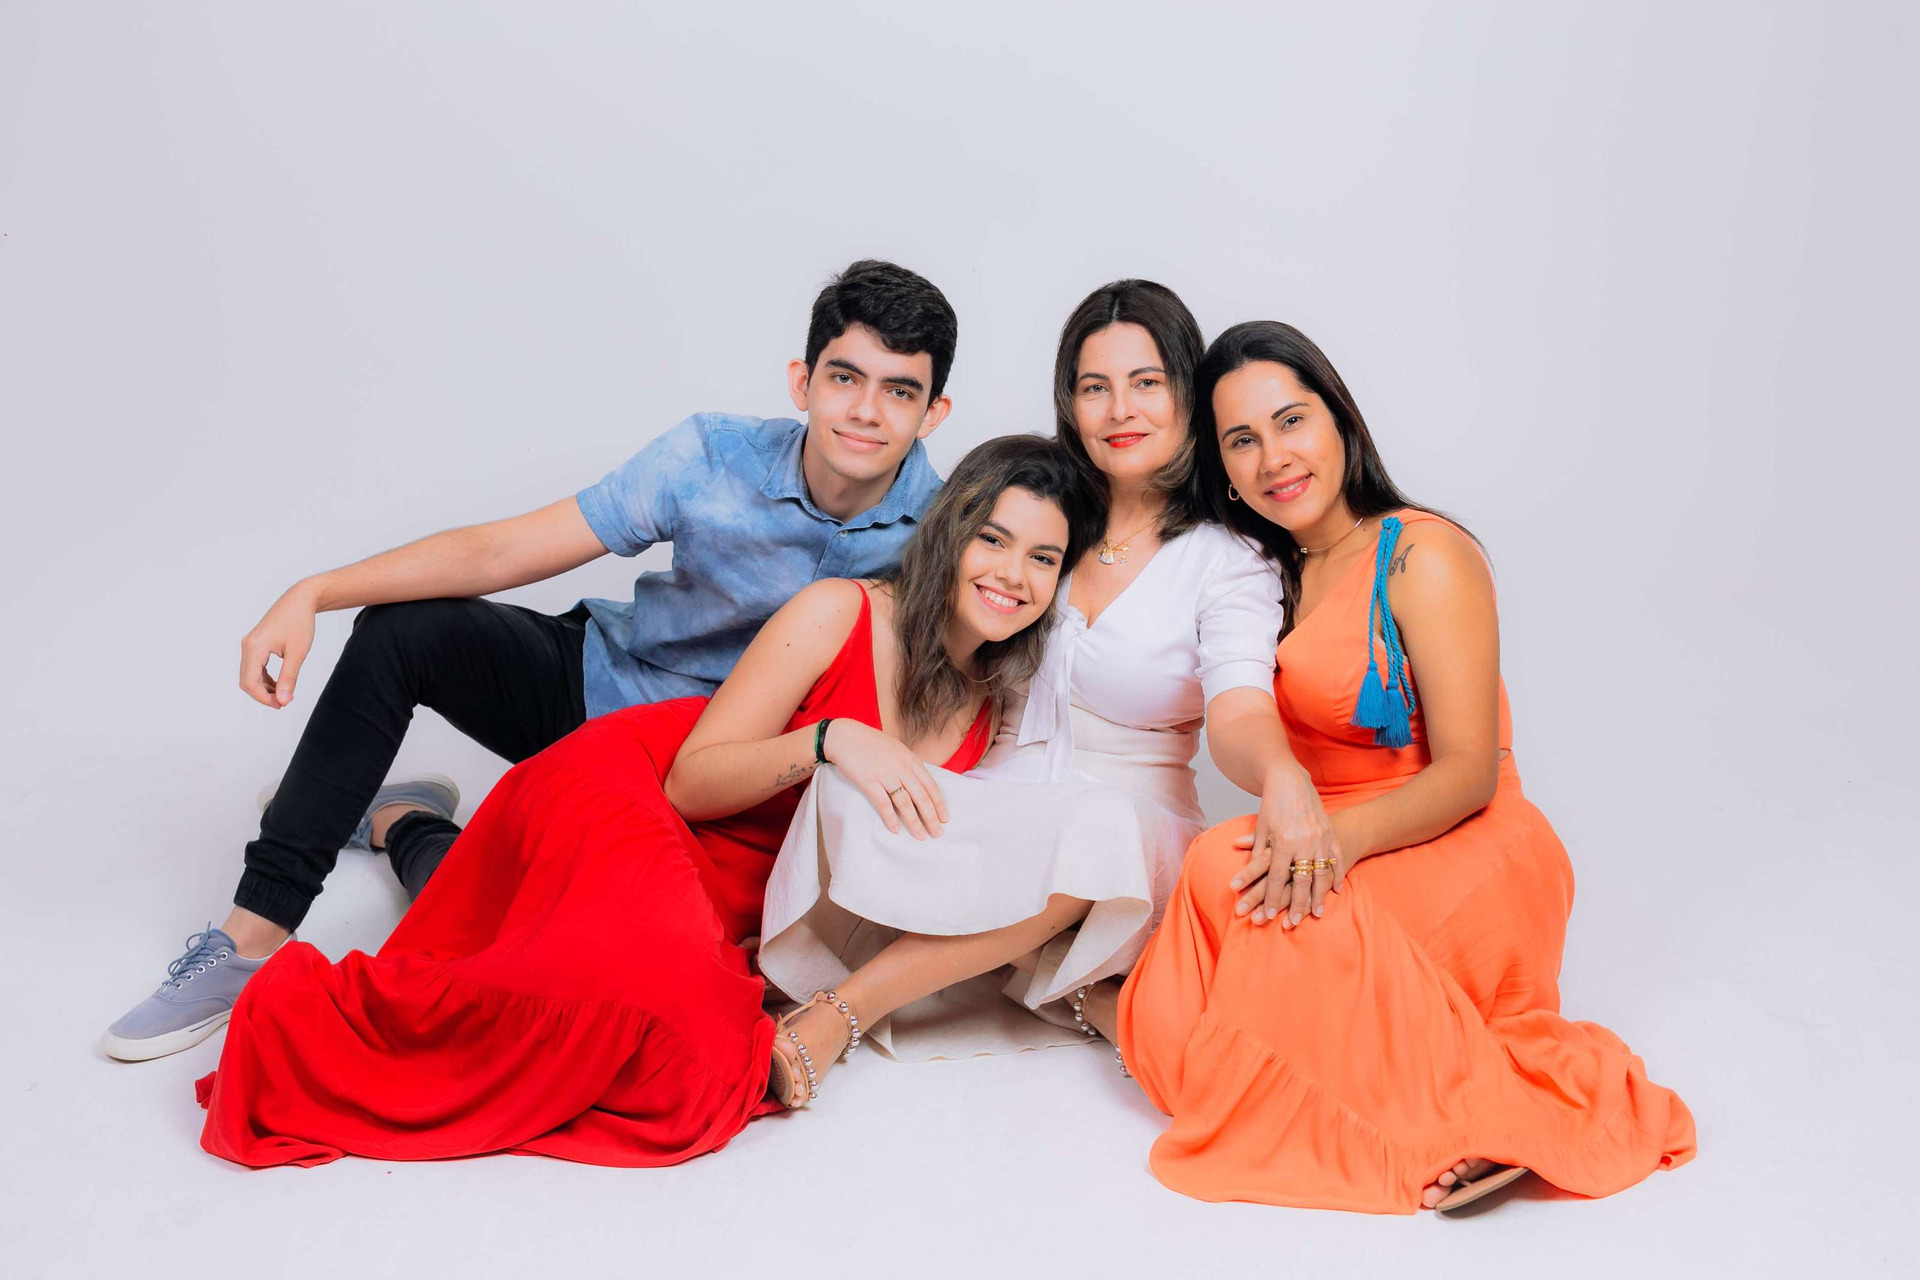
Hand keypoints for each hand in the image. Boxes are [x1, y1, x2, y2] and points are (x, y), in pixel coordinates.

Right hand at [239, 582, 318, 707]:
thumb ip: (289, 678)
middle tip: (284, 702)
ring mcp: (249, 644)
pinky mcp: (254, 644)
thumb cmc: (300, 623)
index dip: (263, 698)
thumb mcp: (298, 653)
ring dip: (264, 687)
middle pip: (246, 680)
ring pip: (249, 675)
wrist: (300, 600)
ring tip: (284, 694)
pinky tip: (279, 683)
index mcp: (254, 647)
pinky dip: (264, 678)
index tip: (282, 705)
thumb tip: (283, 701)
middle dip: (263, 694)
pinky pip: (254, 667)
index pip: (250, 682)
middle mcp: (247, 645)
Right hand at [822, 719, 947, 838]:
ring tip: (920, 836)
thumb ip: (909, 765)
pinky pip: (883, 803)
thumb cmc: (870, 743)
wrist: (845, 736)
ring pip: (905, 803)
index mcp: (910, 759)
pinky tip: (896, 830)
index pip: (930, 785)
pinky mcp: (869, 781)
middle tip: (937, 833)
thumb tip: (919, 783)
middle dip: (931, 817)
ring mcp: (885, 774)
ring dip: (914, 822)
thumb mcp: (896, 749)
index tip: (945, 817)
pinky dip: (890, 818)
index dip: (939, 803)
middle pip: (921, 796)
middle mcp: (901, 767)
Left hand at [1229, 765, 1342, 927]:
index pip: (1276, 877)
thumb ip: (1256, 853)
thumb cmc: (1272, 806)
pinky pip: (1336, 860)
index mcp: (1283, 842)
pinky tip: (1334, 891)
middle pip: (1300, 881)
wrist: (1291, 781)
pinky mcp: (1330, 834)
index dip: (1272, 898)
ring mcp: (1320, 839)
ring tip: (1316, 914)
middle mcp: (1303, 842)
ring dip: (1318, 897)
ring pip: (1321, 874)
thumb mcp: (1261, 829)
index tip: (1269, 915)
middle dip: (1296, 905)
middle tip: (1292, 923)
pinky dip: (1336, 877)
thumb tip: (1246, 876)